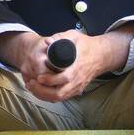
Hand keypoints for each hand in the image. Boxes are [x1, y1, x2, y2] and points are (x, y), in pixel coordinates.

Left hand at [2, 28, 133, 102]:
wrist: (102, 55)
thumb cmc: (86, 45)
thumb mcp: (74, 36)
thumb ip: (61, 37)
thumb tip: (47, 41)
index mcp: (78, 66)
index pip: (65, 78)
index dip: (51, 80)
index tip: (39, 77)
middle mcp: (78, 80)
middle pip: (60, 93)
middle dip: (42, 91)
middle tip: (31, 83)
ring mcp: (77, 86)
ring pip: (59, 98)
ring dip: (43, 95)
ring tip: (31, 87)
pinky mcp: (76, 90)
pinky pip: (62, 98)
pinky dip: (49, 97)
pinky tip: (39, 91)